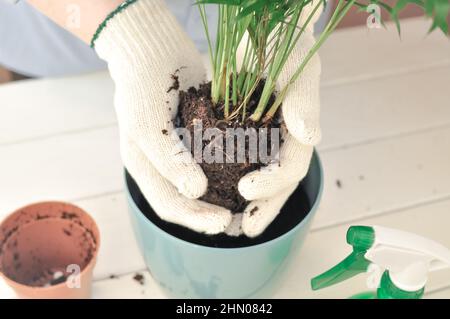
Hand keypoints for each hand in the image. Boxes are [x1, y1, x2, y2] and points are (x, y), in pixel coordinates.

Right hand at [94, 0, 231, 233]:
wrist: (153, 45)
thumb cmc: (142, 85)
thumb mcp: (148, 124)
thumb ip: (169, 160)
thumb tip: (195, 192)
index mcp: (146, 168)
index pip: (170, 205)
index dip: (195, 219)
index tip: (224, 221)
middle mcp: (166, 163)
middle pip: (191, 200)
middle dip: (214, 212)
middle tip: (242, 220)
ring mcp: (185, 149)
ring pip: (208, 181)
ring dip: (227, 195)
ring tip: (251, 204)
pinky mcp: (203, 133)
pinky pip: (219, 156)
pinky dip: (234, 167)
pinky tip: (254, 170)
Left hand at [237, 5, 321, 237]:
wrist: (267, 31)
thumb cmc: (288, 46)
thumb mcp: (298, 68)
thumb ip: (304, 101)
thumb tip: (311, 136)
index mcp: (300, 131)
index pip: (292, 167)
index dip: (273, 183)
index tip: (247, 192)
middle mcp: (284, 141)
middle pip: (277, 183)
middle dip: (263, 208)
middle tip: (241, 230)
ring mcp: (265, 139)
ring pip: (257, 178)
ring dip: (244, 203)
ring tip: (226, 224)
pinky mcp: (243, 133)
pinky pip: (237, 163)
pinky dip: (227, 180)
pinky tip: (212, 193)